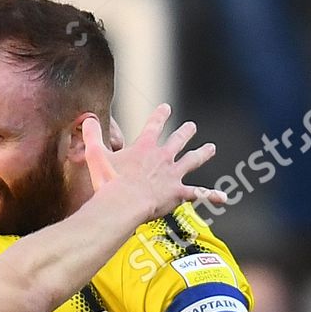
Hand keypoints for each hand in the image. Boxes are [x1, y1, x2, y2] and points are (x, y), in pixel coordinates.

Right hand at [80, 103, 222, 217]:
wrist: (123, 204)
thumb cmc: (109, 182)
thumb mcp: (95, 155)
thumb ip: (92, 135)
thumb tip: (86, 119)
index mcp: (144, 147)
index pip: (154, 125)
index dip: (160, 115)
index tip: (166, 107)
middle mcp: (162, 157)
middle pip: (178, 140)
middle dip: (185, 132)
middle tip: (191, 127)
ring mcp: (173, 174)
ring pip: (192, 161)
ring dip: (202, 154)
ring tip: (210, 149)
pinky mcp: (178, 193)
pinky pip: (198, 194)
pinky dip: (211, 196)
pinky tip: (223, 198)